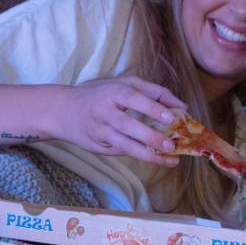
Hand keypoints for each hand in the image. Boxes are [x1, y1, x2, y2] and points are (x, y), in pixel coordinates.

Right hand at [56, 77, 187, 165]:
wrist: (63, 111)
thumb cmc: (101, 93)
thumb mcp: (125, 85)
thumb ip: (155, 92)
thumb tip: (182, 106)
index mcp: (112, 92)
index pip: (133, 99)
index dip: (152, 108)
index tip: (171, 118)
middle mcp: (103, 112)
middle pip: (128, 126)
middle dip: (151, 137)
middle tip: (172, 145)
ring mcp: (100, 132)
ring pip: (125, 146)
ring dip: (149, 155)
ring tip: (171, 159)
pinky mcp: (98, 147)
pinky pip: (122, 152)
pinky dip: (141, 156)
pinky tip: (159, 159)